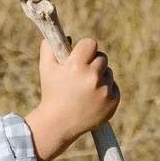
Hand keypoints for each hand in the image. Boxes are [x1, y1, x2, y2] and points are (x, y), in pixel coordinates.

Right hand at [25, 35, 118, 160]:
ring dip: (99, 76)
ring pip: (108, 72)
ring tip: (85, 89)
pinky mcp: (113, 101)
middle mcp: (93, 77)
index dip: (84, 49)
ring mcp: (105, 90)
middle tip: (81, 74)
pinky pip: (114, 87)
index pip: (90, 43)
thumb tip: (68, 36)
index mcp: (77, 66)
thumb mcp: (46, 68)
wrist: (59, 124)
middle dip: (92, 63)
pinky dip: (105, 90)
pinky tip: (92, 98)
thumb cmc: (51, 93)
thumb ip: (50, 46)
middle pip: (101, 57)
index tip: (79, 56)